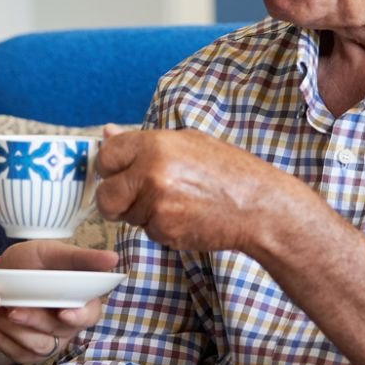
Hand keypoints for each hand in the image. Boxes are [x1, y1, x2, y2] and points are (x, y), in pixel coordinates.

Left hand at [0, 240, 118, 363]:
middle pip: (59, 332)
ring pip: (38, 346)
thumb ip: (80, 258)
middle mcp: (69, 326)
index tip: (64, 312)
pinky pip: (16, 353)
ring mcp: (50, 342)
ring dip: (13, 330)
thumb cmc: (33, 263)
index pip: (90, 315)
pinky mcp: (28, 353)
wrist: (2, 278)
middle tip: (13, 311)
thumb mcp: (53, 253)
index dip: (79, 317)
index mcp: (82, 301)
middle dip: (35, 321)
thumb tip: (113, 258)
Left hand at [95, 126, 307, 254]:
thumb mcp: (188, 142)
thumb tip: (107, 133)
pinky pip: (147, 231)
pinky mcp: (165, 230)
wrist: (258, 206)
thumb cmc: (228, 171)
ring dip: (141, 213)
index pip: (106, 155)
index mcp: (156, 145)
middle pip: (105, 194)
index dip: (109, 167)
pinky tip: (184, 216)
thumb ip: (144, 140)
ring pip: (126, 216)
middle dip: (115, 199)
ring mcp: (157, 204)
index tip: (117, 173)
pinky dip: (160, 227)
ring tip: (174, 202)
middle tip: (134, 198)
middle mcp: (151, 173)